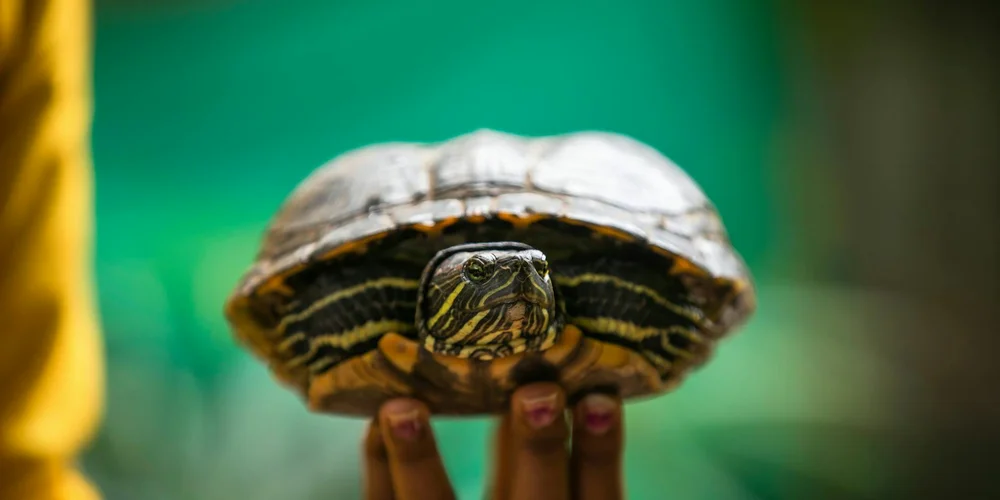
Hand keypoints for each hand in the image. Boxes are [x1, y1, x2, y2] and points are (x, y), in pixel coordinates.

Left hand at [362, 382, 623, 499]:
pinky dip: (381, 463)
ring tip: (403, 411)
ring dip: (418, 460)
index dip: (598, 452)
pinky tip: (381, 419)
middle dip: (537, 449)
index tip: (600, 398)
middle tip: (537, 394)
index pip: (597, 496)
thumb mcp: (545, 492)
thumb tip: (538, 373)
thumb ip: (541, 454)